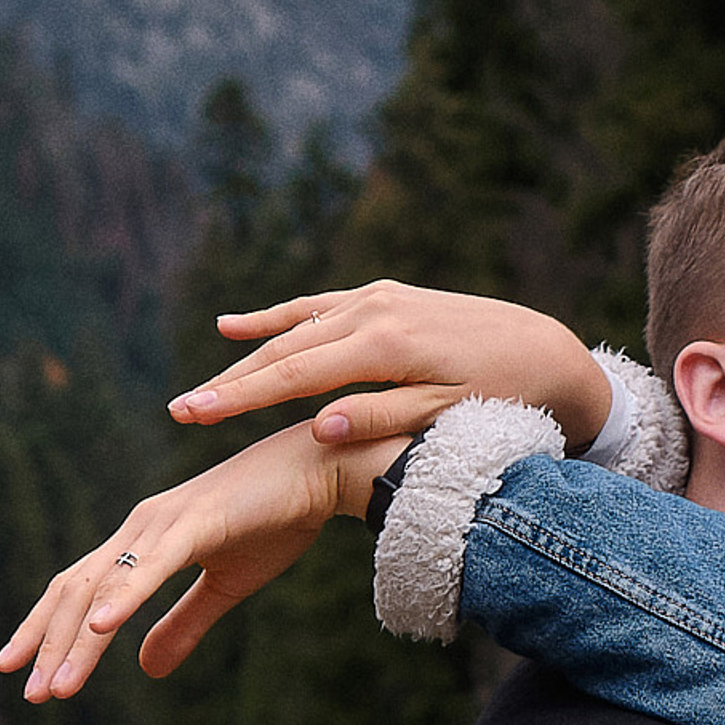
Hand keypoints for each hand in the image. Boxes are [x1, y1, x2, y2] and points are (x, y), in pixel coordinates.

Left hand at [0, 421, 400, 701]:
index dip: (47, 631)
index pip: (79, 590)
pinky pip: (151, 565)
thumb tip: (145, 670)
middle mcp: (141, 528)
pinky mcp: (196, 522)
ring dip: (75, 640)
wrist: (324, 470)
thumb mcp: (226, 587)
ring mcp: (164, 522)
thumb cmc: (278, 519)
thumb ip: (183, 625)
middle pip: (75, 589)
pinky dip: (122, 598)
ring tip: (54, 687)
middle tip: (31, 696)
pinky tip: (99, 628)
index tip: (26, 676)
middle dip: (48, 644)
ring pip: (104, 586)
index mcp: (144, 542)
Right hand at [167, 280, 612, 450]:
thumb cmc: (503, 397)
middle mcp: (373, 311)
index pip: (295, 376)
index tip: (191, 416)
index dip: (238, 398)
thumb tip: (318, 427)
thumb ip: (381, 418)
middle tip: (178, 412)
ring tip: (200, 391)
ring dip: (244, 359)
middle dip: (228, 383)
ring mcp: (375, 298)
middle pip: (283, 351)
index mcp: (387, 346)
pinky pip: (315, 308)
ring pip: (294, 330)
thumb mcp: (446, 417)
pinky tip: (231, 326)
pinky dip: (274, 318)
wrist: (546, 352)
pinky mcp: (381, 296)